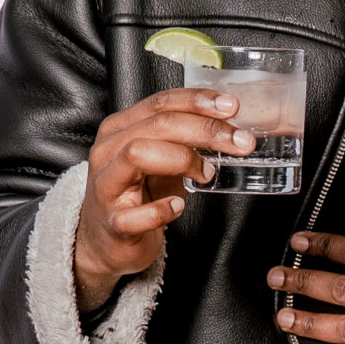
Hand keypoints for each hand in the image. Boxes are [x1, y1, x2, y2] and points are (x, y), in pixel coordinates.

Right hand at [72, 87, 256, 311]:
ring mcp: (106, 186)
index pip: (161, 103)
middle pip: (157, 125)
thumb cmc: (134, 196)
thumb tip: (226, 130)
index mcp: (120, 129)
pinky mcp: (112, 223)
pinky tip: (178, 206)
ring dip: (182, 160)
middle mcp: (108, 151)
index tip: (232, 107)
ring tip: (206, 174)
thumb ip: (182, 142)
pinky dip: (161, 210)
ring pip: (137, 153)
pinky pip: (134, 214)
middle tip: (239, 141)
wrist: (105, 241)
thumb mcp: (158, 161)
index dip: (199, 102)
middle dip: (204, 129)